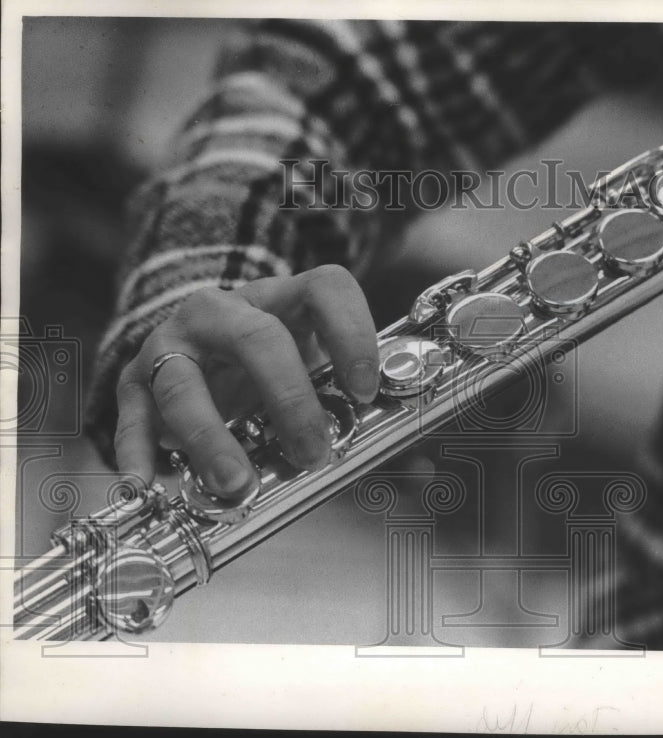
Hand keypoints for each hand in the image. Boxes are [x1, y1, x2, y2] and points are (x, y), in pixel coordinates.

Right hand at [114, 264, 380, 494]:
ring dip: (211, 439)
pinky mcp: (136, 377)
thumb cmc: (271, 362)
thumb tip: (362, 446)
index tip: (365, 392)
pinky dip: (137, 452)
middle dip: (290, 402)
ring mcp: (174, 341)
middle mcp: (224, 311)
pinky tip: (145, 483)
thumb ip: (332, 391)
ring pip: (185, 383)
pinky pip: (134, 415)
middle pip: (257, 339)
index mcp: (282, 298)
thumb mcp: (307, 362)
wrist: (200, 348)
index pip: (325, 289)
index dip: (352, 335)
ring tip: (237, 485)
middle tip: (313, 455)